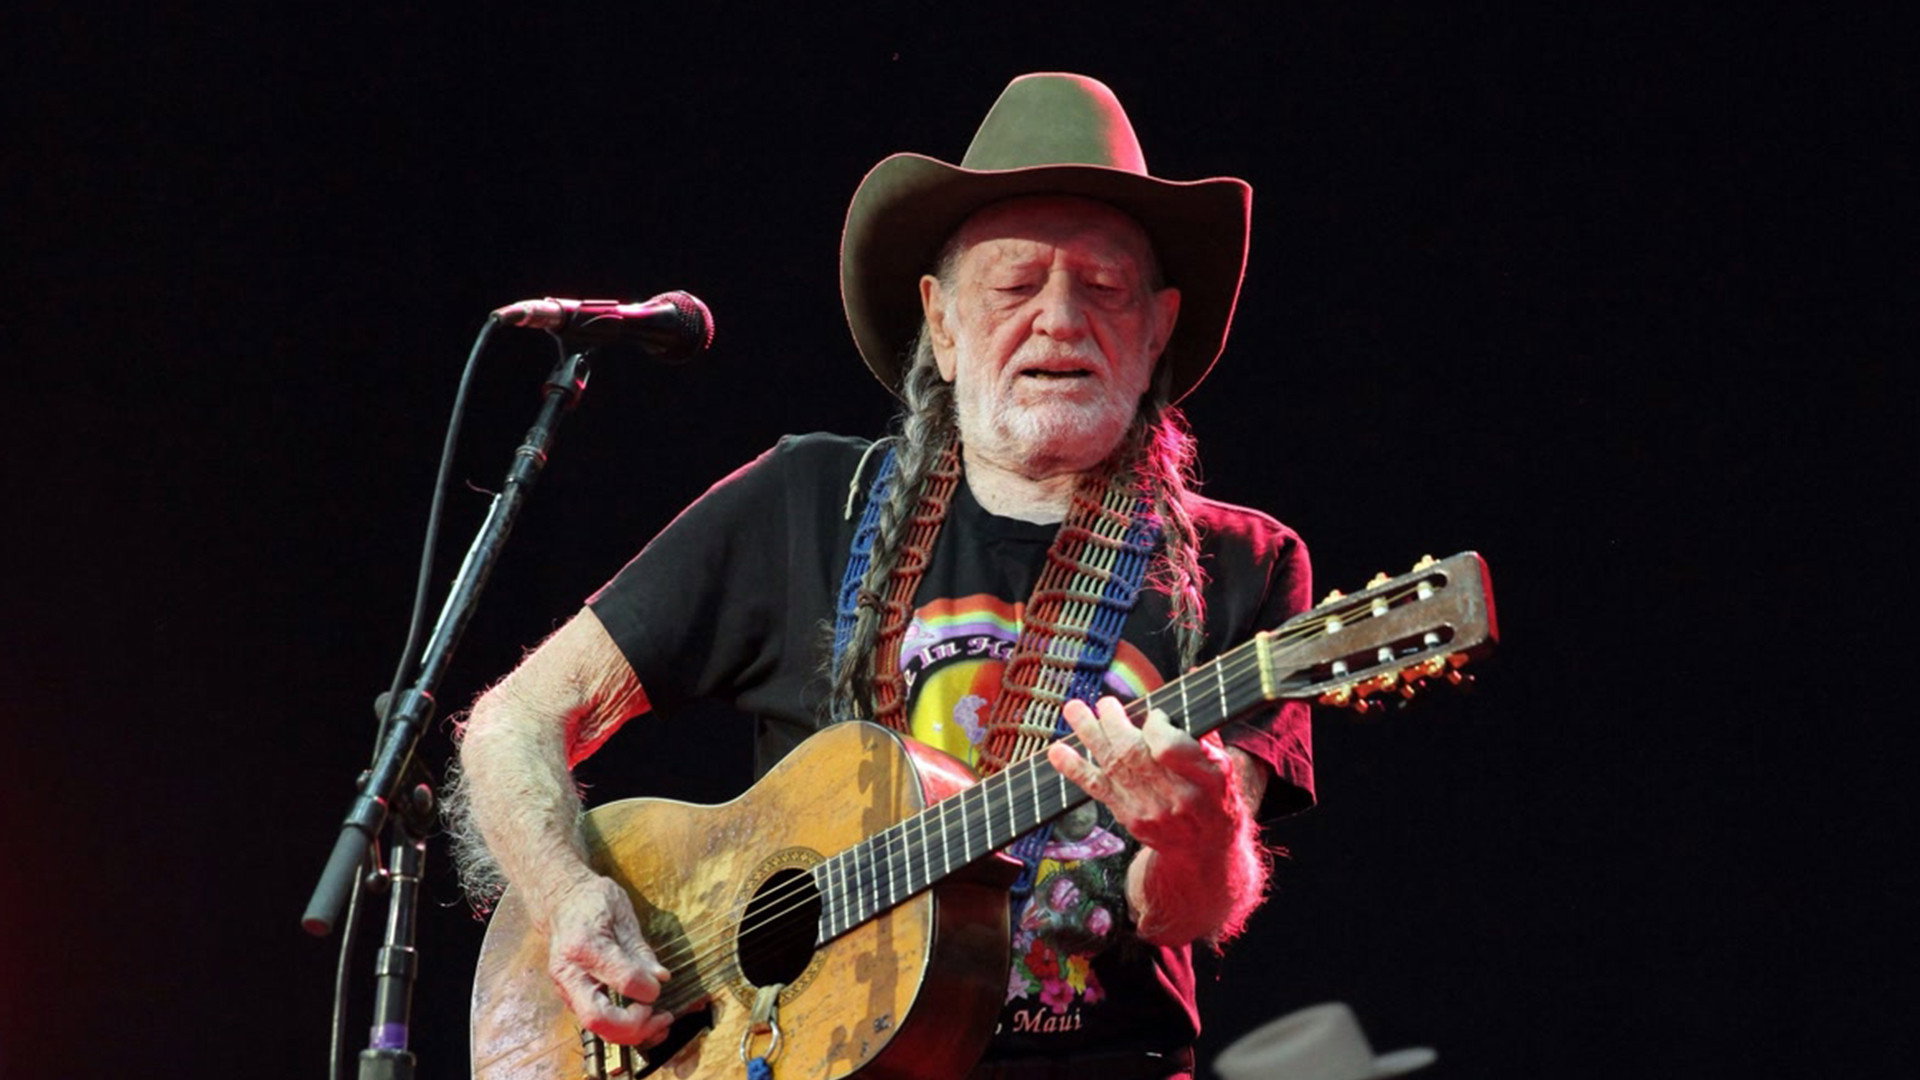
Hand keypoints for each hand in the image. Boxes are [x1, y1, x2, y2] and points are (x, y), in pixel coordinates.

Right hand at [543, 875, 676, 1045]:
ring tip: (661, 1023)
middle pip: (597, 1018)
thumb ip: (639, 950)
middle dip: (633, 1025)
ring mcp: (566, 989)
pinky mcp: (572, 998)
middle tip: (660, 1014)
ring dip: (631, 1034)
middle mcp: (569, 973)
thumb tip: (660, 978)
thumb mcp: (621, 914)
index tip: (660, 983)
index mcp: (584, 945)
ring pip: (596, 1028)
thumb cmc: (594, 902)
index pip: (621, 979)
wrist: (561, 901)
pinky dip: (623, 1030)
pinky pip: (598, 1023)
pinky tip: (647, 1023)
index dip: (647, 987)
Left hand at [1046, 696, 1239, 850]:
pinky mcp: (1129, 817)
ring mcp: (1150, 810)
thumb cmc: (1216, 797)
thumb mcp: (1223, 763)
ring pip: (1113, 766)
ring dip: (1089, 734)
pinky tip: (1057, 752)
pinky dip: (1076, 769)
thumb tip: (1191, 675)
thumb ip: (1203, 723)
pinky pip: (1098, 789)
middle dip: (1114, 723)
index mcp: (1207, 778)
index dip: (1156, 725)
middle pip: (1135, 754)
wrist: (1206, 850)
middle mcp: (1177, 797)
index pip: (1170, 747)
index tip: (1154, 713)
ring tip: (1074, 709)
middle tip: (1106, 702)